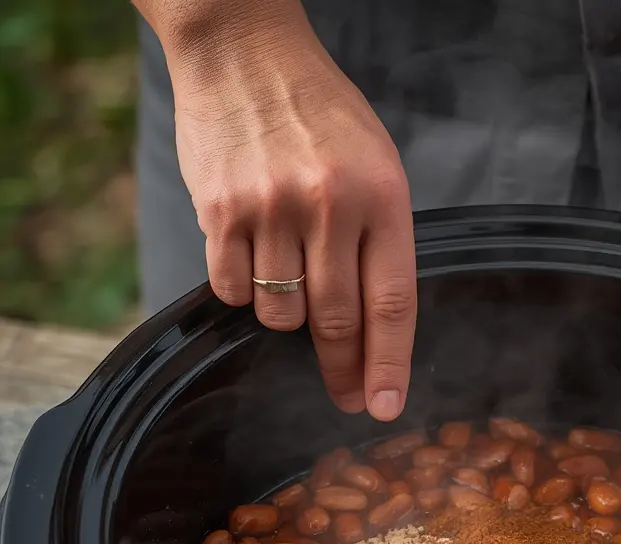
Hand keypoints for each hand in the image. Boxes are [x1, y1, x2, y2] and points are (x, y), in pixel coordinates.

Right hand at [170, 21, 415, 419]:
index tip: (385, 407)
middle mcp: (329, 205)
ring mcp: (272, 208)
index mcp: (382, 197)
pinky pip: (232, 290)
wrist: (246, 52)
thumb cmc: (321, 116)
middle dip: (342, 370)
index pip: (391, 304)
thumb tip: (373, 329)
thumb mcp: (376, 167)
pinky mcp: (220, 210)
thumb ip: (379, 242)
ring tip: (289, 275)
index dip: (389, 365)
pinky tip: (251, 258)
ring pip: (281, 313)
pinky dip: (243, 291)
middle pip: (337, 322)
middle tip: (346, 397)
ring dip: (287, 316)